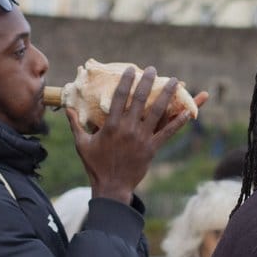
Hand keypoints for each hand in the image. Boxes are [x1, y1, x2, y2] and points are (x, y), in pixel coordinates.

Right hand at [66, 66, 207, 203]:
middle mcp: (128, 128)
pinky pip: (167, 132)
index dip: (127, 80)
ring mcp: (141, 138)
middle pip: (140, 99)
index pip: (120, 96)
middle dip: (148, 82)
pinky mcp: (152, 148)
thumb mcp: (81, 144)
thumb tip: (67, 108)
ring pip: (157, 112)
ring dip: (167, 94)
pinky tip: (188, 112)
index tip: (132, 69)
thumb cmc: (95, 166)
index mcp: (111, 125)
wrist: (111, 187)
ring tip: (175, 81)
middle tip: (154, 69)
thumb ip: (75, 124)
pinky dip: (178, 122)